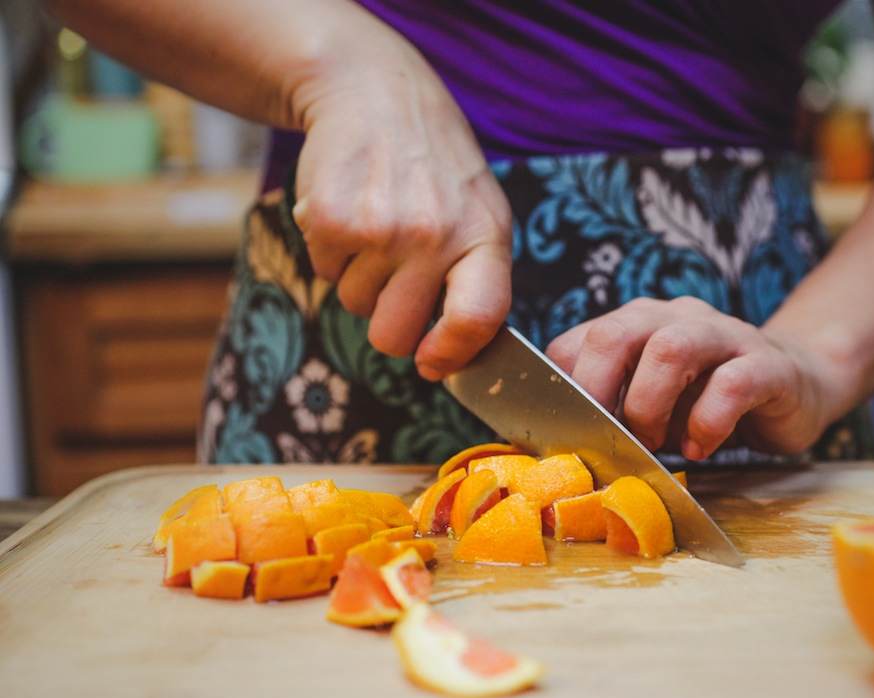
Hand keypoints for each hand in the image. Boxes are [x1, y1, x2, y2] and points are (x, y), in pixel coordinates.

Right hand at [290, 42, 511, 380]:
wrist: (374, 92)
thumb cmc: (435, 168)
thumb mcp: (478, 212)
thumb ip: (476, 280)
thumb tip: (451, 360)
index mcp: (485, 236)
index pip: (478, 319)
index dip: (451, 355)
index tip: (430, 363)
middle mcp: (435, 235)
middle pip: (395, 335)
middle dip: (387, 322)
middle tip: (393, 279)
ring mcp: (381, 229)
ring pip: (355, 305)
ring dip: (359, 277)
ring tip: (377, 223)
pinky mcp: (330, 219)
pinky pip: (323, 272)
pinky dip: (329, 251)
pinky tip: (350, 209)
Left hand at [546, 297, 840, 458]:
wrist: (798, 385)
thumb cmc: (709, 400)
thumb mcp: (653, 401)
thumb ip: (614, 408)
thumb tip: (563, 445)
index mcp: (638, 323)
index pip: (579, 341)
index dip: (564, 389)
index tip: (571, 433)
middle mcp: (676, 318)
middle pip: (617, 333)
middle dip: (599, 391)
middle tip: (608, 437)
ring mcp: (725, 336)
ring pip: (671, 349)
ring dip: (650, 405)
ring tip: (656, 442)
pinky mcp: (769, 365)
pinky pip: (733, 383)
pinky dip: (708, 422)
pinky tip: (701, 446)